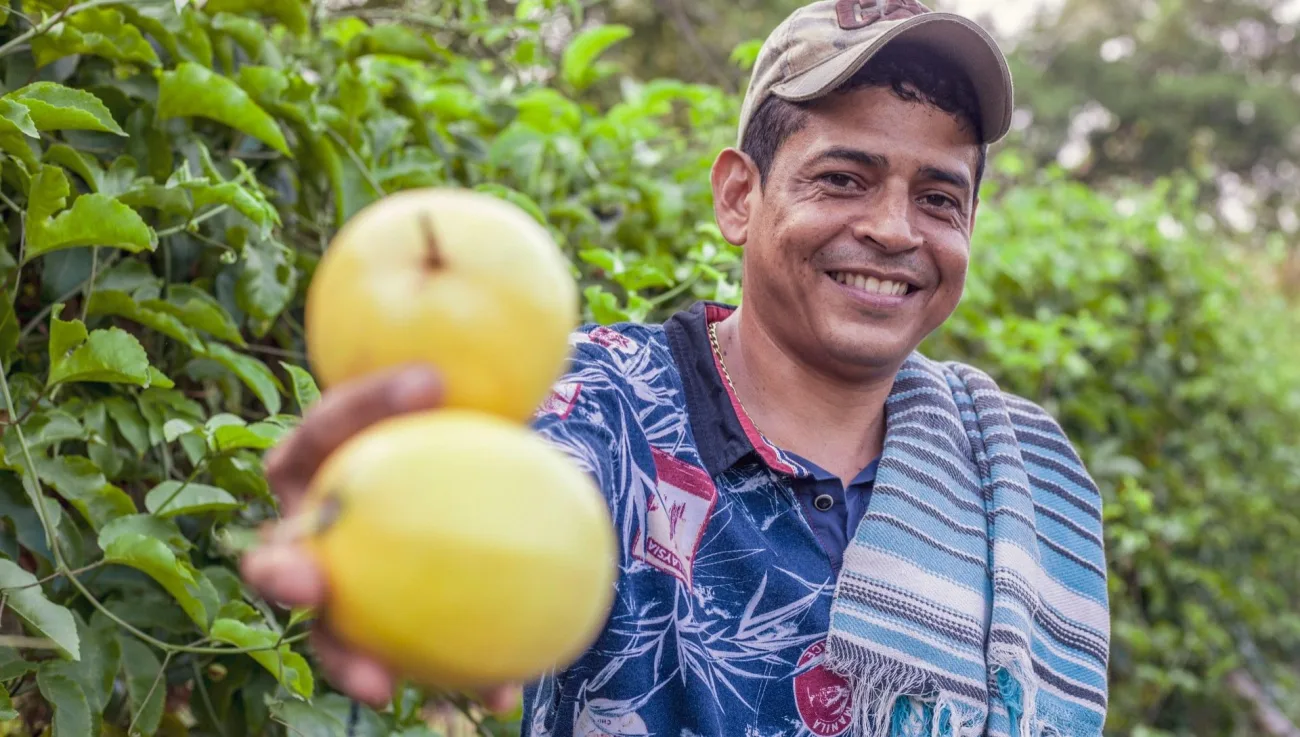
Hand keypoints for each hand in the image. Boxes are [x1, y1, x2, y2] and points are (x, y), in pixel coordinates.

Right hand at [239, 364, 519, 712]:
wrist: (478, 478)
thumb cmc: (457, 429)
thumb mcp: (468, 400)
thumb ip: (472, 392)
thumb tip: (505, 364)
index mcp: (319, 455)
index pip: (326, 426)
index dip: (364, 405)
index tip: (429, 384)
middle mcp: (312, 526)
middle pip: (280, 553)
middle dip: (282, 572)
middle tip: (308, 582)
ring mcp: (342, 583)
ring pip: (329, 630)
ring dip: (347, 658)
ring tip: (379, 683)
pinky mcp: (381, 628)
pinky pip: (409, 659)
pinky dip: (457, 680)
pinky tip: (501, 693)